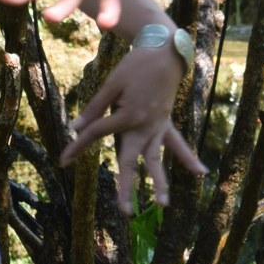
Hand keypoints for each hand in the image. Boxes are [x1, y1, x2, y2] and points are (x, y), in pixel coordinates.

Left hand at [61, 43, 206, 212]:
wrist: (164, 52)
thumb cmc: (135, 66)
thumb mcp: (111, 84)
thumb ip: (94, 108)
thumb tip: (75, 128)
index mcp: (128, 116)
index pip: (97, 134)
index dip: (77, 146)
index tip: (63, 162)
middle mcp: (144, 127)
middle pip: (131, 160)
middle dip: (126, 186)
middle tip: (124, 212)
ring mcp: (158, 128)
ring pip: (156, 159)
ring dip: (160, 182)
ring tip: (164, 205)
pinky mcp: (166, 124)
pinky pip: (177, 144)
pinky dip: (188, 158)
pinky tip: (200, 173)